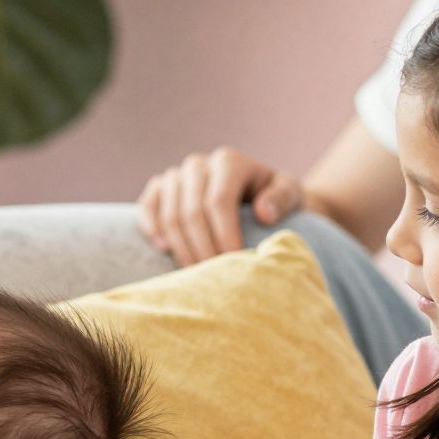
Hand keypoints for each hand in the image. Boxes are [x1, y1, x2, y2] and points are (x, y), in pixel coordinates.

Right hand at [136, 145, 304, 266]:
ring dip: (180, 247)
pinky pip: (148, 206)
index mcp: (229, 162)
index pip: (219, 200)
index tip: (233, 262)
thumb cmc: (274, 197)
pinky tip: (163, 248)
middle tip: (213, 276)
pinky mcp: (159, 187)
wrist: (254, 191)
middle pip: (192, 210)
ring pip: (170, 213)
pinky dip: (151, 227)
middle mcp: (199, 164)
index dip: (223, 234)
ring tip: (194, 273)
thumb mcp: (290, 194)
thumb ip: (283, 198)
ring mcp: (176, 175)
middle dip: (202, 247)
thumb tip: (264, 213)